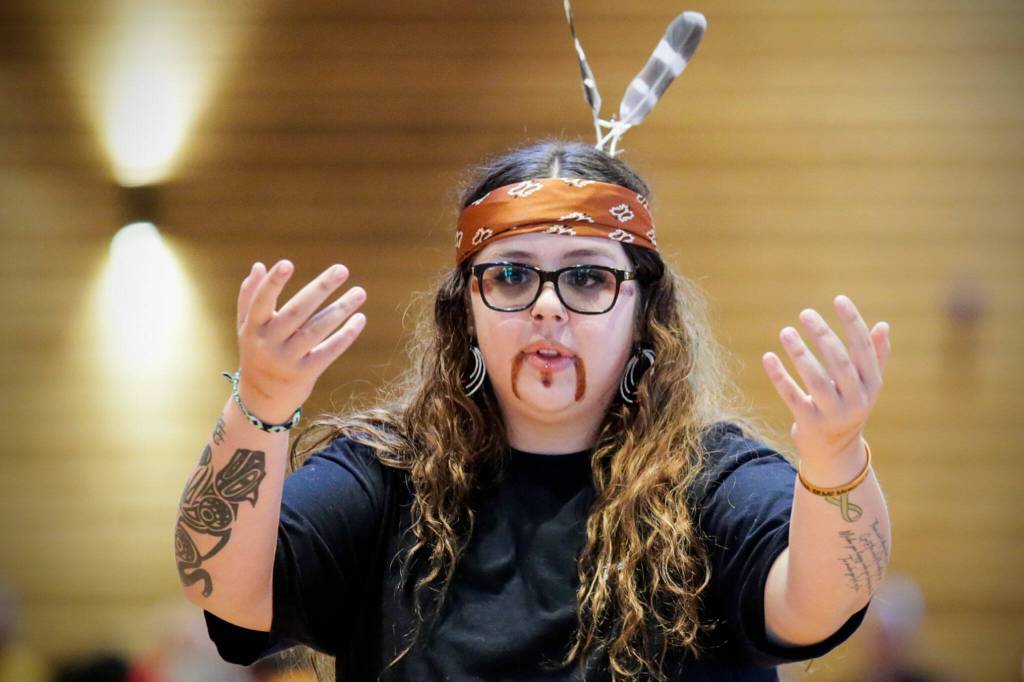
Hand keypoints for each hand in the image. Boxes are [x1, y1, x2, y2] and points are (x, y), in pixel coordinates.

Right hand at [235, 259, 366, 422]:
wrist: (261, 399)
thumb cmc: (256, 353)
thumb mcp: (245, 327)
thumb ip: (249, 297)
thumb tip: (259, 265)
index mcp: (253, 328)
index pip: (261, 301)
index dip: (273, 283)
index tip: (287, 263)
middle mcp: (269, 343)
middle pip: (297, 312)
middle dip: (320, 288)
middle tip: (342, 269)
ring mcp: (287, 360)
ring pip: (317, 330)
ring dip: (340, 309)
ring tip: (359, 292)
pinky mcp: (305, 374)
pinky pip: (328, 352)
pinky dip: (345, 336)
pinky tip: (359, 319)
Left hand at [761, 295, 889, 477]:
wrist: (834, 453)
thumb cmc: (848, 407)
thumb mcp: (866, 386)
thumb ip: (874, 356)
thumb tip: (883, 325)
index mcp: (871, 385)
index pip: (863, 349)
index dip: (853, 323)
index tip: (839, 299)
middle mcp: (856, 400)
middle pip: (840, 363)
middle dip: (823, 335)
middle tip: (805, 313)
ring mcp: (833, 414)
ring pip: (816, 380)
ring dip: (799, 353)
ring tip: (785, 331)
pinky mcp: (809, 424)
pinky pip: (792, 397)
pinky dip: (779, 377)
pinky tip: (768, 357)